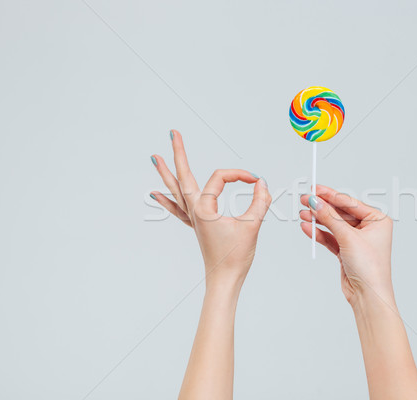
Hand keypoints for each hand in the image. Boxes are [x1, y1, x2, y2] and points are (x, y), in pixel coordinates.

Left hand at [150, 130, 271, 291]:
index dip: (239, 175)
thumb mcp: (252, 226)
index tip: (256, 181)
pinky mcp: (197, 227)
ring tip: (154, 157)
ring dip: (166, 173)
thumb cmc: (235, 257)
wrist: (225, 281)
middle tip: (173, 133)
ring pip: (176, 190)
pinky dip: (166, 199)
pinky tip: (155, 194)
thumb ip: (259, 202)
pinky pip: (177, 208)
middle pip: (183, 175)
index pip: (220, 178)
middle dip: (178, 153)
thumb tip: (262, 184)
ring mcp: (193, 219)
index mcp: (204, 208)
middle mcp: (194, 210)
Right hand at [300, 185, 393, 305]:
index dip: (331, 195)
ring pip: (333, 225)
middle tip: (305, 200)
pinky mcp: (346, 250)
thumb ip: (330, 218)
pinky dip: (319, 233)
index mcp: (377, 220)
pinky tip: (307, 227)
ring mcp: (356, 239)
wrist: (367, 295)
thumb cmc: (370, 268)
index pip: (350, 203)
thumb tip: (316, 202)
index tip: (315, 189)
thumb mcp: (348, 237)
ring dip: (318, 220)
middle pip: (340, 213)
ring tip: (303, 214)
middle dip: (322, 208)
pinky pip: (330, 237)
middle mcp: (368, 228)